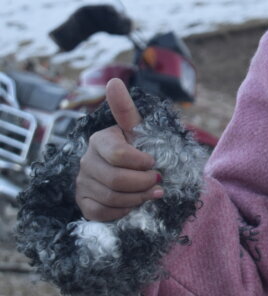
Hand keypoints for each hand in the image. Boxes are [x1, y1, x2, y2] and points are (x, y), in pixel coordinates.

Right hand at [75, 79, 163, 220]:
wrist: (136, 176)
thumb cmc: (140, 149)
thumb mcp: (138, 130)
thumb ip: (126, 109)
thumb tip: (113, 82)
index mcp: (100, 140)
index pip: (119, 155)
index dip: (142, 163)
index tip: (154, 162)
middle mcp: (86, 161)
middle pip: (116, 179)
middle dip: (143, 183)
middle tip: (158, 181)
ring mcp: (82, 183)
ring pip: (111, 198)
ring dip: (138, 198)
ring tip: (151, 193)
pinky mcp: (83, 203)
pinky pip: (102, 213)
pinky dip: (123, 211)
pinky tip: (134, 204)